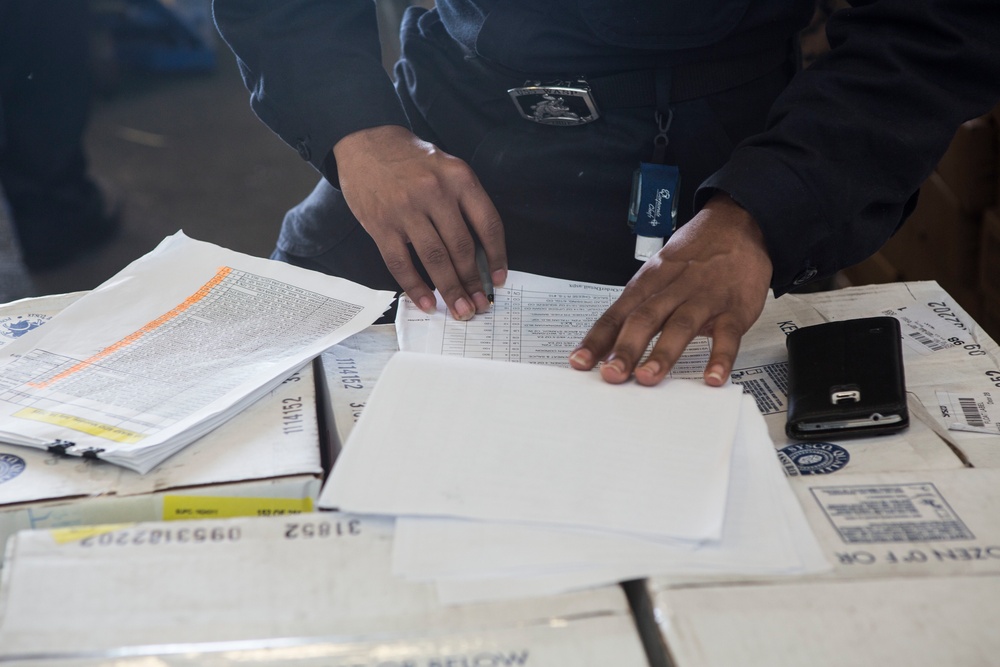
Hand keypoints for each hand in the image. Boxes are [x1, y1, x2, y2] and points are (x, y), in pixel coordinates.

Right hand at [333, 125, 506, 319]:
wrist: (365, 142)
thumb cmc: (411, 159)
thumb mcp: (447, 167)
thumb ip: (463, 201)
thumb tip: (480, 251)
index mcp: (459, 178)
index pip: (487, 224)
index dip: (497, 257)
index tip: (498, 280)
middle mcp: (435, 193)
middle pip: (462, 247)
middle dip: (473, 282)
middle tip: (479, 306)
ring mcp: (406, 210)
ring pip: (435, 259)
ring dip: (450, 290)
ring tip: (460, 310)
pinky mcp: (381, 225)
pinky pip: (401, 263)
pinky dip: (415, 287)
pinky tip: (426, 303)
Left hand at [569, 193, 772, 385]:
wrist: (738, 224)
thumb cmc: (694, 254)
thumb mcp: (659, 272)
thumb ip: (639, 308)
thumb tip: (609, 345)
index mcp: (649, 281)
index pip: (617, 313)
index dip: (597, 339)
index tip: (580, 362)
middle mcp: (673, 288)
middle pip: (644, 319)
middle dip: (625, 348)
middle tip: (611, 375)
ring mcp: (705, 298)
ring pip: (681, 326)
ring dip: (663, 354)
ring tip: (648, 378)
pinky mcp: (735, 308)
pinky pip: (728, 335)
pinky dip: (720, 358)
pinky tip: (712, 377)